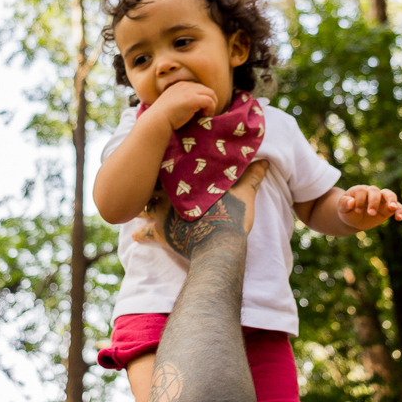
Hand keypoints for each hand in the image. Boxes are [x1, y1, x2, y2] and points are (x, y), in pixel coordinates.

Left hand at [132, 160, 268, 257]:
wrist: (218, 246)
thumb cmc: (231, 216)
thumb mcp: (245, 194)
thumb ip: (251, 176)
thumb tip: (265, 161)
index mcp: (187, 181)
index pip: (171, 164)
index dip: (166, 160)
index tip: (162, 154)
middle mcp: (171, 194)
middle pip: (154, 183)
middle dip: (149, 181)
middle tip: (144, 177)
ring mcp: (163, 214)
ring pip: (144, 205)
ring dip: (142, 205)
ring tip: (138, 203)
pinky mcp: (160, 234)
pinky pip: (145, 234)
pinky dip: (140, 234)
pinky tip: (136, 235)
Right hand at [148, 81, 217, 130]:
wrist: (156, 120)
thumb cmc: (163, 116)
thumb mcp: (172, 102)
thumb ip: (182, 100)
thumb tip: (195, 107)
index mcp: (181, 85)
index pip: (200, 88)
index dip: (203, 98)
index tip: (200, 110)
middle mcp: (186, 85)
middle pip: (208, 90)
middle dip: (211, 102)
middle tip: (206, 113)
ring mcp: (189, 91)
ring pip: (211, 94)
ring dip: (212, 105)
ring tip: (206, 115)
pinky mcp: (193, 99)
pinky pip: (210, 101)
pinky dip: (211, 109)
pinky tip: (204, 116)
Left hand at [338, 185, 401, 230]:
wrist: (354, 218)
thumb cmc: (348, 211)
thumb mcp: (342, 208)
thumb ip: (344, 204)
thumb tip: (351, 202)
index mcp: (359, 190)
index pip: (361, 191)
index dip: (360, 200)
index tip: (357, 211)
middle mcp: (371, 192)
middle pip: (375, 191)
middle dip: (373, 202)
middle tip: (371, 213)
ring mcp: (381, 199)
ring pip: (389, 194)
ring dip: (391, 200)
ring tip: (391, 208)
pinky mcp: (388, 208)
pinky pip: (398, 206)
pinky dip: (399, 211)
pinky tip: (399, 218)